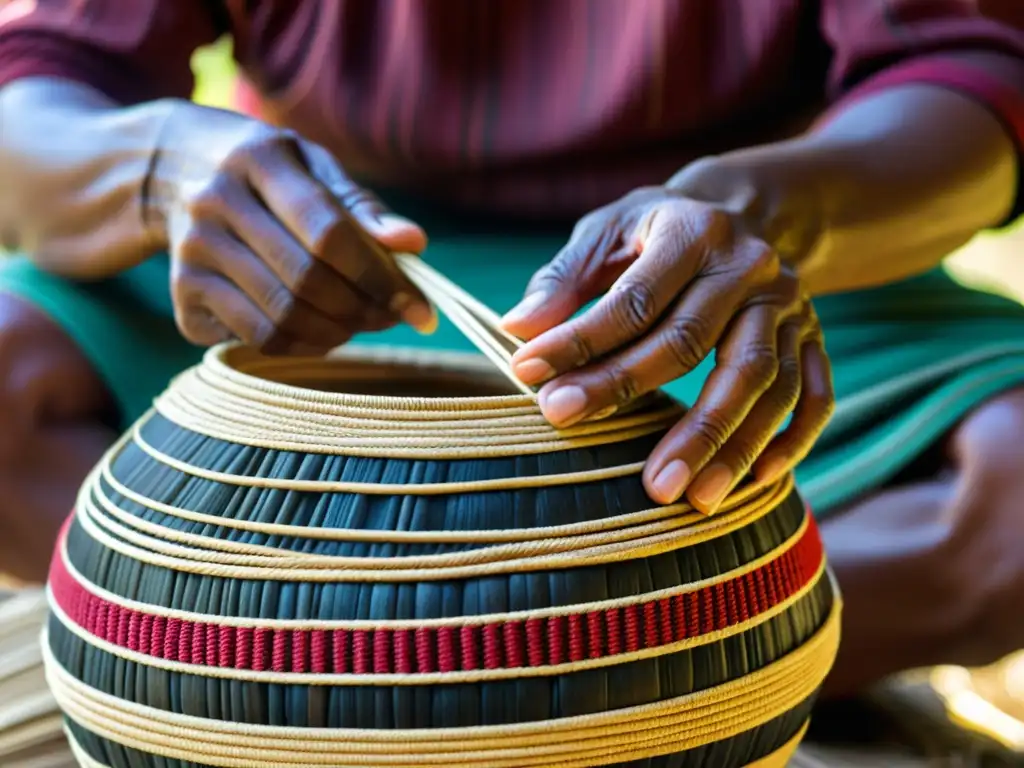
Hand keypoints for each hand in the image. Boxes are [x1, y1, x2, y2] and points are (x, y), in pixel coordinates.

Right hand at [151, 102, 434, 353]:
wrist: (172, 170)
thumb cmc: (268, 172)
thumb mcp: (313, 168)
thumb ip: (362, 208)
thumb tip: (414, 243)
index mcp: (258, 159)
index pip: (328, 231)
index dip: (381, 277)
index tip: (421, 309)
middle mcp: (215, 203)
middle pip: (306, 280)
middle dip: (363, 310)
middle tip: (393, 318)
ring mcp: (191, 253)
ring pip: (282, 317)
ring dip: (337, 333)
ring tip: (361, 323)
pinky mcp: (182, 296)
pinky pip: (257, 338)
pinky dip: (302, 345)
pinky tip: (321, 330)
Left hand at [501, 185, 833, 512]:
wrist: (742, 212)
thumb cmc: (655, 232)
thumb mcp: (606, 232)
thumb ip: (563, 280)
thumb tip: (517, 330)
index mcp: (693, 232)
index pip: (634, 300)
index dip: (582, 342)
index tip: (532, 380)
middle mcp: (749, 267)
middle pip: (691, 342)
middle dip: (628, 392)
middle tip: (577, 436)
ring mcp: (791, 306)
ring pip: (760, 380)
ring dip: (721, 442)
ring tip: (682, 496)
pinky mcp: (815, 339)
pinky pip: (814, 396)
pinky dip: (791, 441)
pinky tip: (755, 482)